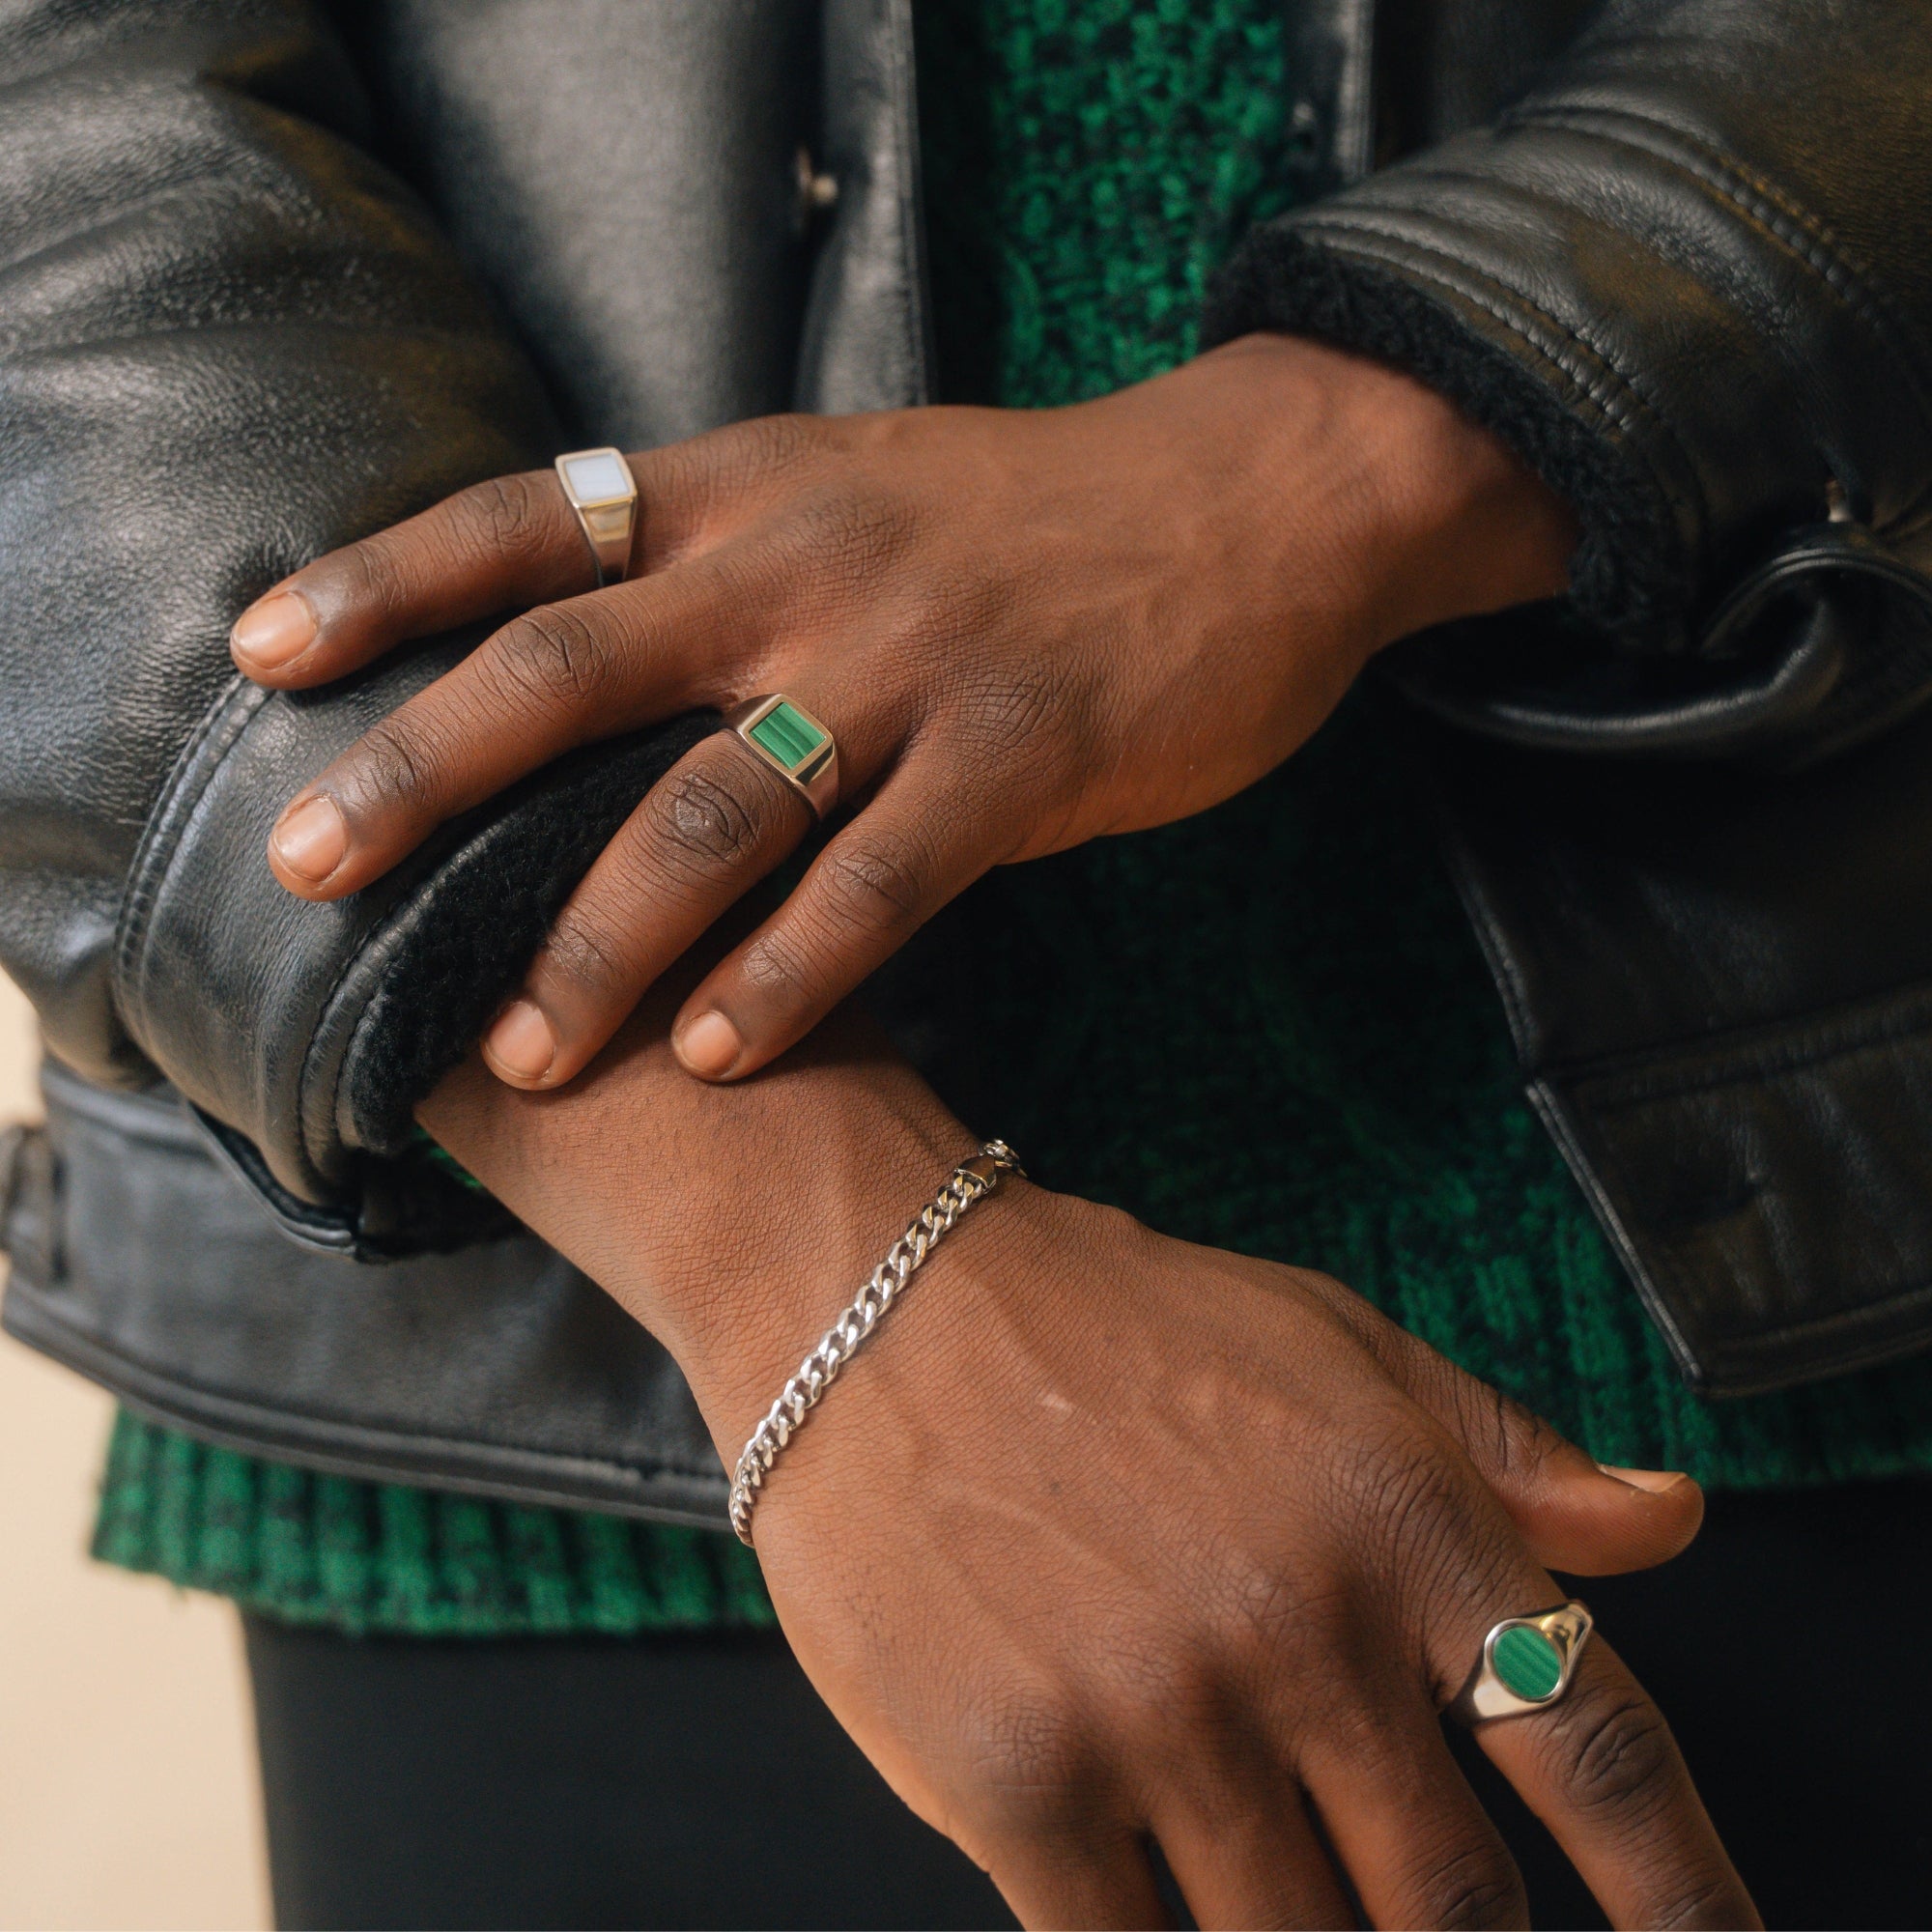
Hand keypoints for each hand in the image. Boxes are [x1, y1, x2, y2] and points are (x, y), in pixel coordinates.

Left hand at [235, 333, 1575, 1089]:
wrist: (1258, 496)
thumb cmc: (1040, 514)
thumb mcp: (860, 482)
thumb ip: (731, 552)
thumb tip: (596, 646)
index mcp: (754, 490)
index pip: (533, 516)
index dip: (388, 577)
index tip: (265, 650)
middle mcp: (806, 567)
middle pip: (573, 668)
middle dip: (429, 772)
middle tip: (313, 870)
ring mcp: (913, 663)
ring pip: (713, 810)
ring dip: (599, 939)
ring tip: (521, 1050)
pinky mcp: (1020, 756)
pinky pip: (876, 885)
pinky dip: (786, 975)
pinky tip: (716, 1056)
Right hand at [423, 1019, 1749, 1931]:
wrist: (879, 1307)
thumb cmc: (1115, 1326)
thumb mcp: (1336, 1345)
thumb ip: (1508, 1450)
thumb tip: (1668, 1524)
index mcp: (1406, 1522)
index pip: (1602, 1758)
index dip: (1687, 1901)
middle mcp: (1300, 1633)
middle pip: (1455, 1908)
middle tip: (1407, 1898)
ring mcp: (1159, 1720)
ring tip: (1273, 1873)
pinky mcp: (1019, 1786)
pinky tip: (1160, 1900)